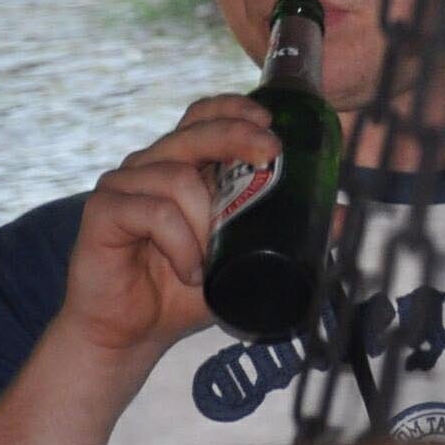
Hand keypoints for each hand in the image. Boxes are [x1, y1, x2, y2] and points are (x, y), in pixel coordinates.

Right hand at [53, 95, 278, 363]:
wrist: (130, 335)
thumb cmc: (182, 294)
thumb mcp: (243, 261)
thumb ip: (287, 235)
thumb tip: (342, 214)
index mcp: (182, 166)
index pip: (203, 116)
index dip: (233, 110)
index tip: (270, 124)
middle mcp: (149, 166)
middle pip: (193, 132)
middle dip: (236, 137)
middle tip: (269, 156)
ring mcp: (122, 186)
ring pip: (175, 177)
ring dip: (204, 220)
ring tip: (208, 263)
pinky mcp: (102, 212)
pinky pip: (149, 210)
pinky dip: (178, 241)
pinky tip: (187, 269)